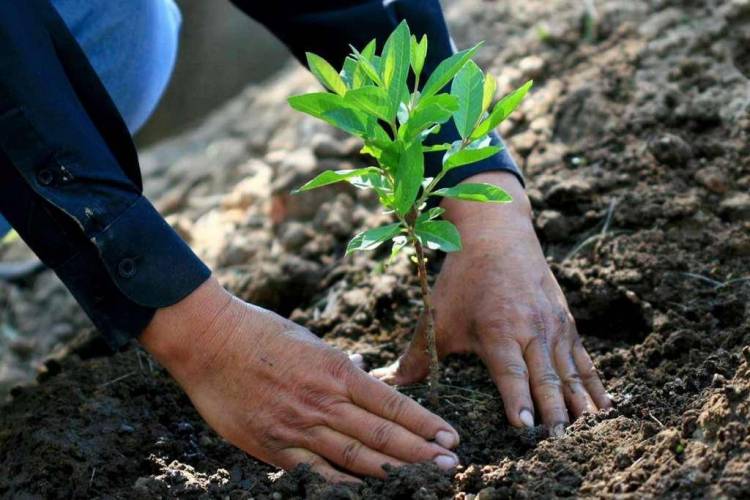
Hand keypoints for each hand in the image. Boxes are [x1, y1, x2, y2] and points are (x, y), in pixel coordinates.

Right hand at [140, 278, 459, 481]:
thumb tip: (364, 373)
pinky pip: (315, 473)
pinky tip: (367, 494)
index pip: (391, 402)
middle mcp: (323, 401)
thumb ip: (339, 364)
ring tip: (424, 480)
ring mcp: (298, 426)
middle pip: (382, 433)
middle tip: (451, 466)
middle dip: (421, 452)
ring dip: (394, 471)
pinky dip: (343, 485)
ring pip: (356, 457)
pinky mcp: (273, 446)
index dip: (424, 423)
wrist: (209, 340)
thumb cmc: (260, 332)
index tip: (449, 436)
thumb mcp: (309, 339)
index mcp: (336, 370)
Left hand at [372, 172, 611, 433]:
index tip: (527, 427)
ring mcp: (553, 326)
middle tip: (560, 441)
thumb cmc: (464, 279)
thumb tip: (389, 382)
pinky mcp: (566, 322)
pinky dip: (594, 384)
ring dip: (579, 403)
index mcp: (498, 330)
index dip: (519, 400)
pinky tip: (604, 407)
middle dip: (554, 412)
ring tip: (588, 433)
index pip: (511, 373)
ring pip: (570, 371)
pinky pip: (584, 359)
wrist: (498, 234)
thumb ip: (417, 354)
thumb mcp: (438, 315)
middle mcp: (531, 330)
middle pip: (546, 378)